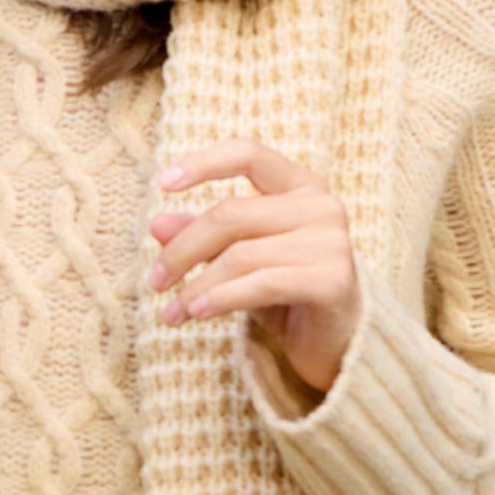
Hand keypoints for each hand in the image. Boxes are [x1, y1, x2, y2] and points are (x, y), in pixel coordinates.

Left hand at [147, 137, 359, 393]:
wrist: (340, 341)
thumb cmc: (286, 290)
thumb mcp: (239, 257)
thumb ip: (204, 236)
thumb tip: (157, 225)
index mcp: (300, 185)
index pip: (248, 154)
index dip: (203, 162)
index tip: (161, 183)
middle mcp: (320, 206)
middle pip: (230, 214)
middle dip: (182, 250)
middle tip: (154, 282)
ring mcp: (331, 242)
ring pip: (240, 255)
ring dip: (196, 287)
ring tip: (170, 312)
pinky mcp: (333, 281)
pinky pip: (261, 284)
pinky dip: (220, 299)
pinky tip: (196, 313)